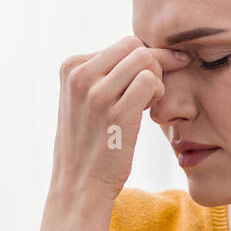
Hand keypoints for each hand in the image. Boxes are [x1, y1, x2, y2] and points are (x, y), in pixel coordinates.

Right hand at [50, 35, 189, 200]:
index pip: (122, 44)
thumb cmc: (89, 144)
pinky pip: (151, 81)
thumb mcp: (83, 101)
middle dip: (153, 65)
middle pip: (135, 46)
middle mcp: (80, 75)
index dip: (142, 61)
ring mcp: (96, 94)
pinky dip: (159, 93)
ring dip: (157, 79)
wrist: (79, 186)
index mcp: (71, 67)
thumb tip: (145, 51)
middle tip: (151, 93)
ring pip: (145, 59)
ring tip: (148, 104)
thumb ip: (103, 74)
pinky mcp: (116, 114)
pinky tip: (150, 112)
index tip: (149, 81)